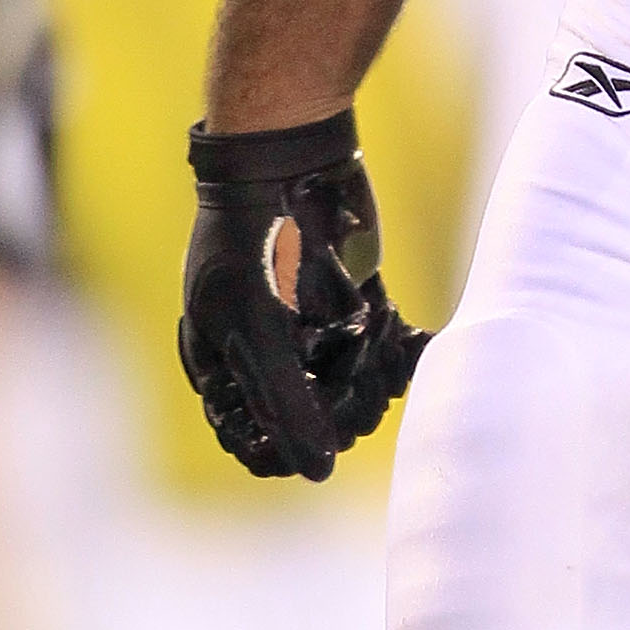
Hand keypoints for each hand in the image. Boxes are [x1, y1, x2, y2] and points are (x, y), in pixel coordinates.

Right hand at [179, 112, 428, 479]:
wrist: (286, 157)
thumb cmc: (251, 243)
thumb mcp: (256, 327)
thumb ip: (286, 401)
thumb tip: (319, 472)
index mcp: (224, 364)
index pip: (254, 439)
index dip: (288, 450)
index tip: (322, 440)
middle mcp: (267, 350)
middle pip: (312, 416)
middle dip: (341, 410)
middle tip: (357, 383)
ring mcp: (311, 325)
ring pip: (351, 384)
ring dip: (372, 378)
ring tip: (375, 344)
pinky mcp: (353, 298)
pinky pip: (380, 344)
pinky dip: (397, 350)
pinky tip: (405, 340)